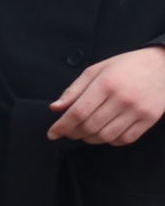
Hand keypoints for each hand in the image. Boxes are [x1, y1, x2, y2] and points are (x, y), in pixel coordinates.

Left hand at [47, 46, 164, 145]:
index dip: (61, 126)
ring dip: (89, 139)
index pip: (78, 112)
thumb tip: (55, 108)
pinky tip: (104, 133)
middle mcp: (123, 98)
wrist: (164, 65)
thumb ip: (74, 89)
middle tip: (68, 131)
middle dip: (73, 133)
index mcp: (106, 84)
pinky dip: (110, 141)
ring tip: (85, 132)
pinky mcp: (150, 119)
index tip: (52, 134)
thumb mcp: (97, 70)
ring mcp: (138, 110)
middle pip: (90, 126)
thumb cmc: (127, 66)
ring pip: (105, 136)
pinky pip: (125, 139)